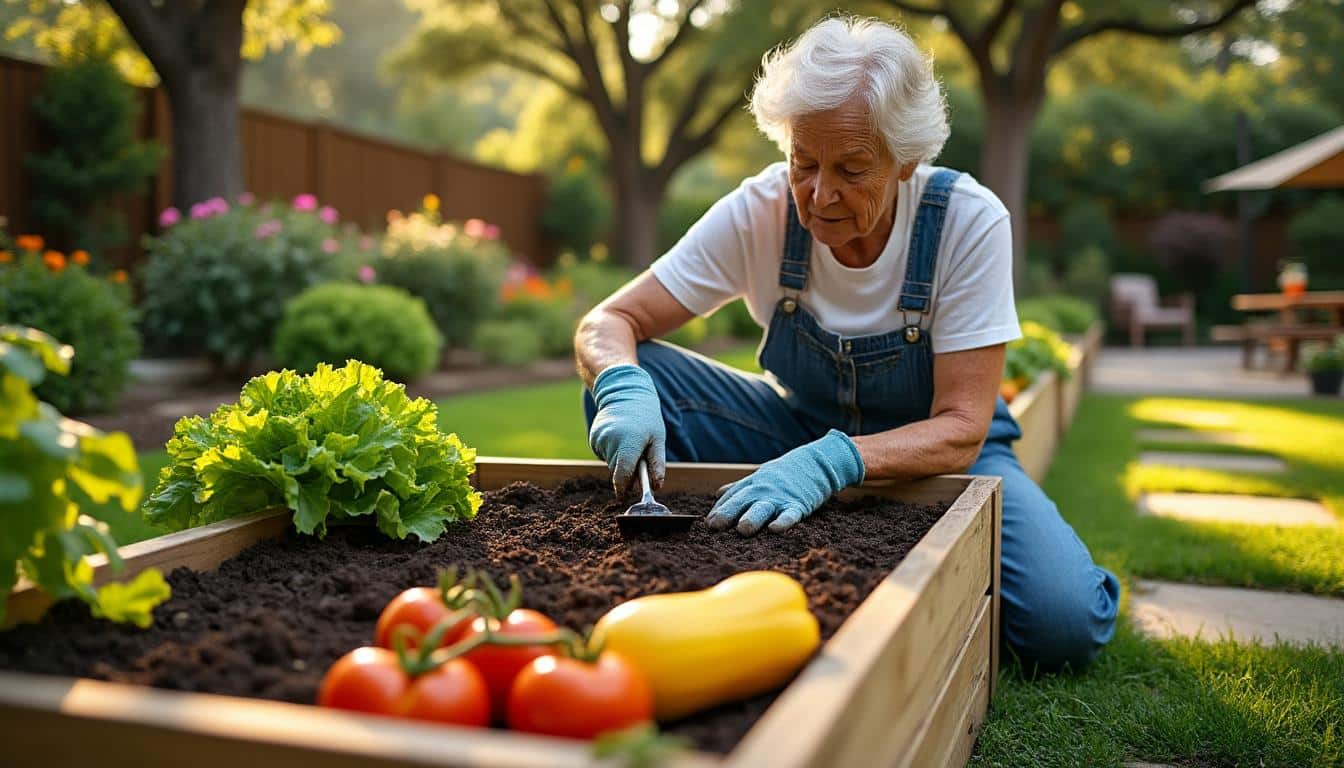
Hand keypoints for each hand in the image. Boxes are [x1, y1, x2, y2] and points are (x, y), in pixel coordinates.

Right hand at [588, 364, 665, 492]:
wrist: (625, 393)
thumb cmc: (646, 417)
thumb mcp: (657, 438)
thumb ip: (656, 463)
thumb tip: (657, 486)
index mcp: (628, 441)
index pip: (622, 474)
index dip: (624, 488)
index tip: (625, 496)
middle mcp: (610, 440)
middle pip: (617, 470)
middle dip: (627, 470)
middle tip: (637, 458)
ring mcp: (599, 438)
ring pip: (610, 462)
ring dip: (620, 459)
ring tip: (629, 441)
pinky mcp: (593, 437)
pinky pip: (603, 454)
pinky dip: (611, 451)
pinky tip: (619, 438)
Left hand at [706, 430, 863, 535]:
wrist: (815, 463)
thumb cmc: (784, 474)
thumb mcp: (759, 477)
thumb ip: (739, 487)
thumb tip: (718, 494)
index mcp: (752, 485)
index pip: (732, 497)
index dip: (719, 510)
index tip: (708, 524)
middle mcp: (763, 490)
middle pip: (742, 501)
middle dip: (728, 513)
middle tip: (714, 527)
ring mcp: (780, 497)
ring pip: (763, 508)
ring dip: (752, 518)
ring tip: (743, 530)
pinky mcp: (798, 504)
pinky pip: (790, 514)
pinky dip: (783, 521)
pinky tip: (775, 529)